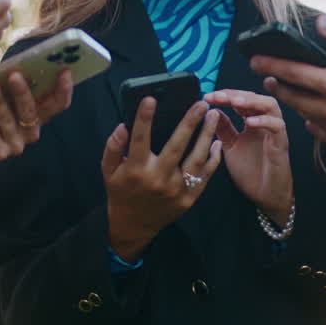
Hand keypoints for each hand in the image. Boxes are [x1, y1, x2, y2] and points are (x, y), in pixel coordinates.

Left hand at [0, 69, 72, 161]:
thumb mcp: (5, 97)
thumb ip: (14, 85)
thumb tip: (17, 66)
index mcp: (38, 116)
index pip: (58, 105)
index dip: (64, 90)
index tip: (65, 71)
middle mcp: (30, 132)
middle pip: (31, 111)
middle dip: (23, 93)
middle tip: (14, 75)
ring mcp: (15, 145)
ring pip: (8, 119)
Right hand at [101, 99, 221, 261]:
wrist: (134, 225)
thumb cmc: (121, 191)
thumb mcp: (108, 170)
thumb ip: (113, 147)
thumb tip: (123, 126)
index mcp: (136, 169)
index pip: (140, 139)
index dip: (144, 118)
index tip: (150, 98)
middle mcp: (158, 179)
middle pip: (176, 146)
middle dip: (189, 123)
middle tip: (200, 103)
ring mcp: (176, 190)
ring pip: (196, 159)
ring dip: (207, 136)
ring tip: (214, 116)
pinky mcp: (188, 198)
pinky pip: (204, 176)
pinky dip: (213, 159)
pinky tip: (217, 142)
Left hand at [206, 89, 292, 223]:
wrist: (265, 197)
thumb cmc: (250, 172)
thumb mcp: (230, 147)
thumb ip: (223, 129)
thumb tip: (212, 110)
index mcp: (251, 122)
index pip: (240, 100)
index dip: (225, 95)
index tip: (208, 96)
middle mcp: (264, 123)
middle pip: (254, 97)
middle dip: (235, 94)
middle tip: (218, 96)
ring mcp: (274, 132)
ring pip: (270, 105)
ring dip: (252, 101)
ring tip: (234, 102)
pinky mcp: (281, 144)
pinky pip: (278, 126)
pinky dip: (264, 121)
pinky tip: (249, 122)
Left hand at [250, 14, 325, 144]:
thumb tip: (319, 23)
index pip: (294, 74)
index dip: (271, 65)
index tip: (255, 60)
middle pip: (294, 98)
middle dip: (277, 85)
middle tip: (266, 76)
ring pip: (306, 116)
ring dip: (293, 103)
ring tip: (285, 91)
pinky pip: (323, 135)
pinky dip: (313, 125)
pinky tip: (311, 118)